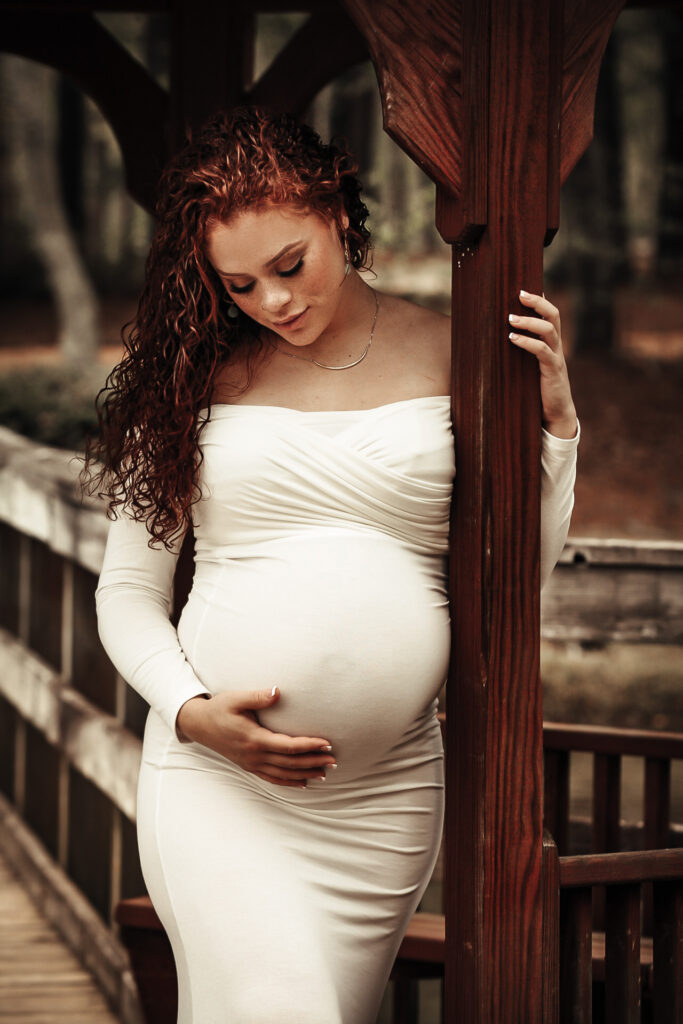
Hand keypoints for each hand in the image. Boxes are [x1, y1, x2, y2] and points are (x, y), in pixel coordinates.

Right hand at [175, 687, 336, 787]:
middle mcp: (254, 755)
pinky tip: (303, 783)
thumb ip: (258, 696)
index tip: (326, 743)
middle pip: (289, 763)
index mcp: (254, 739)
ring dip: (305, 774)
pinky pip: (272, 778)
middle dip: (313, 762)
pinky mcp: (249, 766)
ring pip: (283, 774)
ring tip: (325, 773)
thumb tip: (278, 691)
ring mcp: (251, 763)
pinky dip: (289, 782)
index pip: (288, 746)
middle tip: (334, 761)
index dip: (309, 746)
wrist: (199, 724)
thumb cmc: (219, 708)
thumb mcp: (236, 698)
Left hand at [508, 290, 577, 438]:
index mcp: (551, 342)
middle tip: (519, 294)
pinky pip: (542, 351)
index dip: (540, 299)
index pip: (549, 314)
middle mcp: (556, 346)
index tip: (523, 288)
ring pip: (549, 330)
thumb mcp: (528, 367)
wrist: (555, 413)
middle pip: (553, 315)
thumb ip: (520, 352)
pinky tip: (512, 339)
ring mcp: (556, 357)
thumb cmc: (538, 389)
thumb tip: (494, 341)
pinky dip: (527, 343)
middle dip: (538, 302)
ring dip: (529, 321)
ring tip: (510, 319)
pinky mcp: (553, 371)